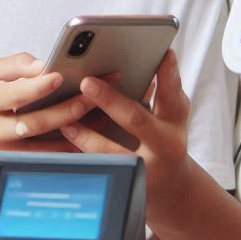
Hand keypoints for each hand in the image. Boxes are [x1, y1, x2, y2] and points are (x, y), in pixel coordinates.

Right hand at [0, 53, 94, 189]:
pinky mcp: (11, 167)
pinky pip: (44, 161)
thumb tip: (44, 64)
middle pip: (35, 123)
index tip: (60, 75)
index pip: (14, 94)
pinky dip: (67, 150)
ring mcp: (2, 154)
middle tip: (92, 97)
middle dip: (68, 109)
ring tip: (100, 117)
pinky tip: (87, 138)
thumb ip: (13, 66)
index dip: (38, 86)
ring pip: (44, 147)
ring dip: (75, 133)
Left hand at [60, 50, 192, 218]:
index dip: (168, 73)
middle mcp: (165, 144)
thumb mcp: (167, 115)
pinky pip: (101, 166)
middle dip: (110, 101)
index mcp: (174, 120)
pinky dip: (81, 150)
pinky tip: (66, 135)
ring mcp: (148, 167)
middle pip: (137, 120)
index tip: (162, 52)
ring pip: (113, 151)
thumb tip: (128, 58)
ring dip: (86, 134)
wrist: (173, 187)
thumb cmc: (162, 136)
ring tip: (65, 118)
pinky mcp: (129, 182)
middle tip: (87, 82)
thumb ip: (155, 91)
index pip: (172, 93)